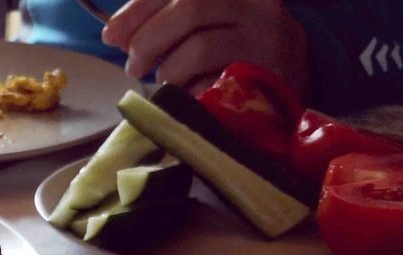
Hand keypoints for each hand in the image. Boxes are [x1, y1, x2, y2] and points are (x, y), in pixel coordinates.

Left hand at [101, 0, 311, 97]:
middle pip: (190, 7)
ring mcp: (265, 38)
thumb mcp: (204, 20)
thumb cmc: (233, 45)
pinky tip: (187, 95)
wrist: (291, 74)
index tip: (111, 35)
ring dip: (167, 70)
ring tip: (163, 81)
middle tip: (134, 65)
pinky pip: (214, 85)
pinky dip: (189, 94)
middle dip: (148, 39)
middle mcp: (255, 3)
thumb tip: (115, 34)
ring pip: (200, 47)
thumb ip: (163, 19)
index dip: (138, 9)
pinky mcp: (266, 76)